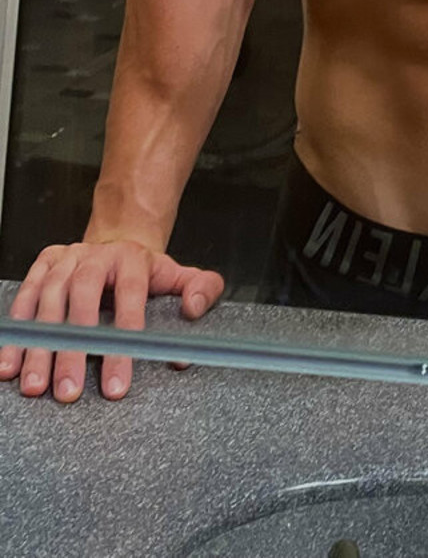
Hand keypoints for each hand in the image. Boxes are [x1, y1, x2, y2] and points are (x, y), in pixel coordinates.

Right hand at [0, 241, 223, 402]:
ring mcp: (66, 259)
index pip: (130, 298)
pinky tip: (9, 365)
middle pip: (81, 299)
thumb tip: (193, 311)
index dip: (123, 342)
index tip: (117, 385)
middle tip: (69, 392)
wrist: (117, 241)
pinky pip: (23, 299)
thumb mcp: (180, 275)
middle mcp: (96, 256)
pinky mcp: (42, 264)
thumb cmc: (146, 270)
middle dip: (73, 349)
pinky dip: (14, 333)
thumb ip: (202, 289)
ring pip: (47, 300)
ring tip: (36, 387)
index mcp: (133, 258)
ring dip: (39, 346)